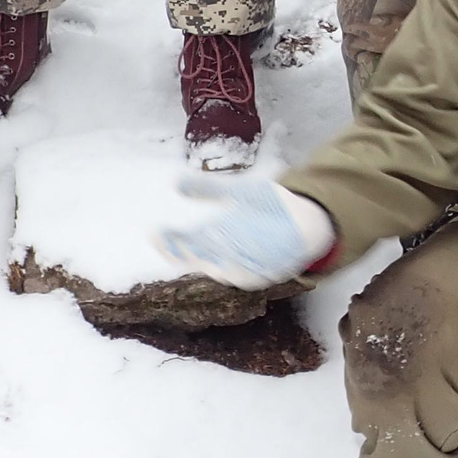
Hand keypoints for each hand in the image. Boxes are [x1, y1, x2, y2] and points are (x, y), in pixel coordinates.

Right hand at [155, 175, 335, 289]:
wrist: (302, 217)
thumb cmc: (265, 205)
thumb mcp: (234, 191)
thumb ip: (207, 188)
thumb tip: (175, 182)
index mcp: (212, 237)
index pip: (183, 244)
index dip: (167, 241)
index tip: (154, 231)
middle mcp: (223, 255)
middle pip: (197, 260)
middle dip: (185, 255)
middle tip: (174, 245)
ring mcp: (242, 267)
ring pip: (220, 270)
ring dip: (210, 263)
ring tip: (198, 253)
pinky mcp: (263, 274)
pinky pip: (247, 276)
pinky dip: (239, 270)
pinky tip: (230, 261)